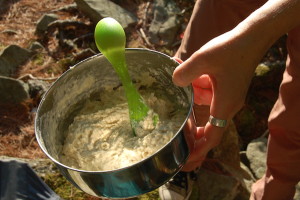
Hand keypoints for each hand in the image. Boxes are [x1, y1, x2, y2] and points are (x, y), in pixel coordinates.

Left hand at [174, 29, 261, 170]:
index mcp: (224, 105)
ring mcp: (229, 97)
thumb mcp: (203, 59)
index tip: (187, 159)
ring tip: (182, 95)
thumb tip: (174, 81)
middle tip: (179, 145)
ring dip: (193, 105)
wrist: (251, 38)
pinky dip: (199, 93)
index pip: (213, 137)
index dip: (199, 150)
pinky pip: (210, 98)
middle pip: (210, 129)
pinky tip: (191, 80)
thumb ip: (185, 72)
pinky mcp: (227, 89)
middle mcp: (229, 105)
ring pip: (207, 110)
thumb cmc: (231, 49)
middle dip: (194, 137)